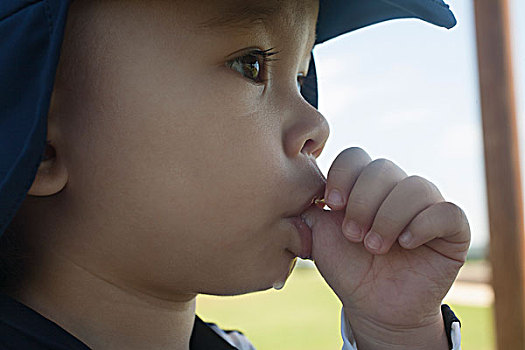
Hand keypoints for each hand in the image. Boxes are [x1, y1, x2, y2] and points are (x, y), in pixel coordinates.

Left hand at [301, 147, 469, 347]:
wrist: (373, 308)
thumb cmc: (348, 269)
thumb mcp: (320, 236)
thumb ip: (309, 208)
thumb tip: (301, 185)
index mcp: (364, 186)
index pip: (356, 157)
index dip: (343, 175)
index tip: (332, 204)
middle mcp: (397, 190)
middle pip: (382, 168)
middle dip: (363, 203)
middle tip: (353, 235)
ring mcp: (426, 207)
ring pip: (415, 187)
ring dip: (389, 217)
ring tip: (375, 247)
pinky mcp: (452, 229)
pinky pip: (448, 211)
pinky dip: (423, 225)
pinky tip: (406, 244)